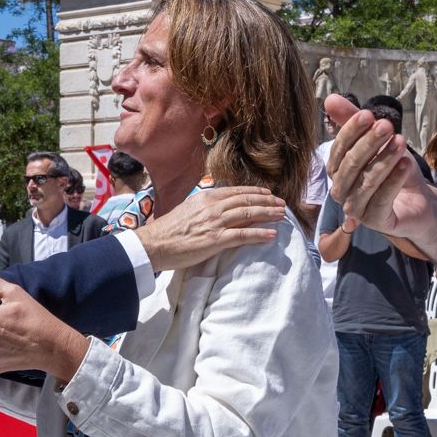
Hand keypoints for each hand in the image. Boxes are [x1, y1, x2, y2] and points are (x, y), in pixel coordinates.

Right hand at [134, 186, 284, 272]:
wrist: (154, 244)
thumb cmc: (168, 230)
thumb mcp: (188, 210)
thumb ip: (205, 207)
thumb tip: (220, 207)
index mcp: (206, 197)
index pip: (236, 192)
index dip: (255, 192)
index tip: (268, 194)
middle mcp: (213, 206)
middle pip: (247, 200)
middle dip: (267, 201)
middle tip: (282, 204)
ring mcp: (215, 222)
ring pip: (249, 214)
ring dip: (268, 213)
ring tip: (282, 215)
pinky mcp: (216, 240)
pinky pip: (244, 235)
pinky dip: (260, 234)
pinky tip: (272, 234)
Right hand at [323, 94, 436, 239]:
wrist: (418, 201)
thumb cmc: (394, 169)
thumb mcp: (378, 142)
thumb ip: (354, 121)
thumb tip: (330, 98)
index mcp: (338, 170)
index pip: (339, 149)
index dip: (351, 131)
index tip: (368, 115)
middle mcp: (341, 191)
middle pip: (351, 165)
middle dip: (369, 143)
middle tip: (387, 125)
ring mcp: (356, 209)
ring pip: (366, 182)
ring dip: (384, 160)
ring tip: (401, 142)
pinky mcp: (375, 222)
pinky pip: (382, 199)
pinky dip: (394, 180)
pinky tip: (406, 164)